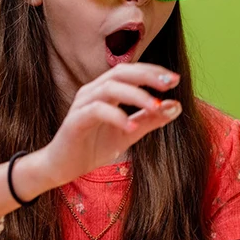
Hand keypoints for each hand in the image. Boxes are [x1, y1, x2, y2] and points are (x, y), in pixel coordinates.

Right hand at [41, 63, 181, 184]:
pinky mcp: (75, 120)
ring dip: (136, 95)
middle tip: (169, 84)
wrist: (63, 168)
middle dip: (147, 75)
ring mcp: (82, 104)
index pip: (131, 71)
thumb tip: (176, 106)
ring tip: (155, 107)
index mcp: (105, 90)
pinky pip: (96, 110)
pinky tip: (131, 127)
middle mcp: (93, 91)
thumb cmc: (94, 147)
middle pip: (121, 72)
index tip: (175, 80)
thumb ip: (150, 119)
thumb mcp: (129, 133)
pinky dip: (116, 116)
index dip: (152, 72)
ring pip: (110, 88)